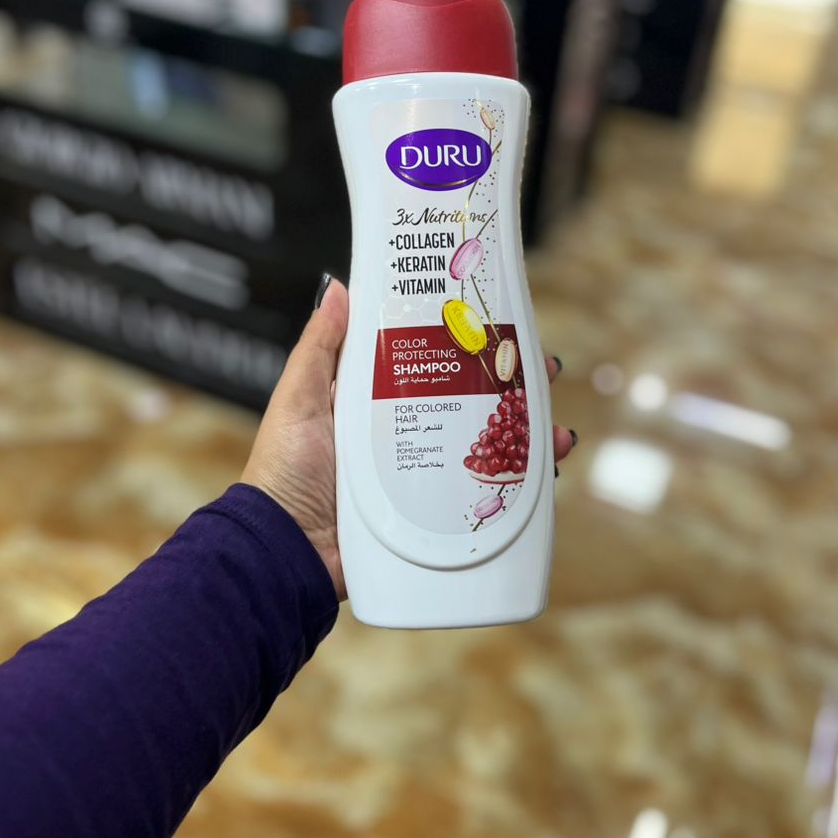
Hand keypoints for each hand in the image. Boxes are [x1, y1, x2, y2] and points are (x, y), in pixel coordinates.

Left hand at [242, 275, 577, 600]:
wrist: (284, 547)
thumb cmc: (282, 474)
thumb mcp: (298, 400)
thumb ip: (319, 349)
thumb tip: (339, 290)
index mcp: (375, 406)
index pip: (432, 365)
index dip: (468, 347)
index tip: (501, 326)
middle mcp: (405, 439)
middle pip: (471, 406)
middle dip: (513, 389)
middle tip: (544, 371)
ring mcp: (422, 480)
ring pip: (486, 452)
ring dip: (527, 440)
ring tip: (555, 432)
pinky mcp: (431, 519)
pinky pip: (480, 501)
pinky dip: (516, 491)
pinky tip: (542, 481)